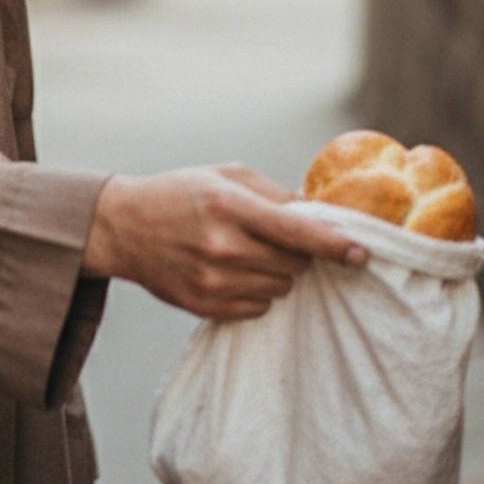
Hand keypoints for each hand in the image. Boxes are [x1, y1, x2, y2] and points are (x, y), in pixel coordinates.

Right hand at [82, 164, 367, 320]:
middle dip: (297, 253)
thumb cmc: (179, 194)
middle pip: (295, 264)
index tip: (360, 254)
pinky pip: (258, 308)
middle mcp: (223, 247)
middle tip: (274, 239)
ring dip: (276, 273)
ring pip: (280, 288)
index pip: (297, 233)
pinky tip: (232, 272)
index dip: (334, 245)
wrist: (123, 227)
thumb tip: (318, 216)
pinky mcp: (205, 306)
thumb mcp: (224, 175)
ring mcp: (213, 281)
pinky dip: (257, 292)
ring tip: (247, 253)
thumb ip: (273, 193)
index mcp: (230, 207)